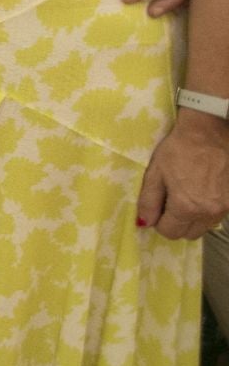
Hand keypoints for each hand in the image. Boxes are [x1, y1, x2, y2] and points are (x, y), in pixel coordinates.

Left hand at [138, 111, 228, 238]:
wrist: (209, 131)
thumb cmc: (178, 149)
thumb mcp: (155, 172)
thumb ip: (149, 201)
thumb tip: (145, 223)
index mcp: (186, 207)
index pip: (170, 232)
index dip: (159, 222)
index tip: (158, 208)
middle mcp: (209, 212)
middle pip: (189, 234)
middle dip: (177, 223)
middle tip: (171, 202)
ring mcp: (225, 207)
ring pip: (205, 226)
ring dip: (193, 218)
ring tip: (187, 194)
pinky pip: (217, 215)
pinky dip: (208, 209)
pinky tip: (202, 191)